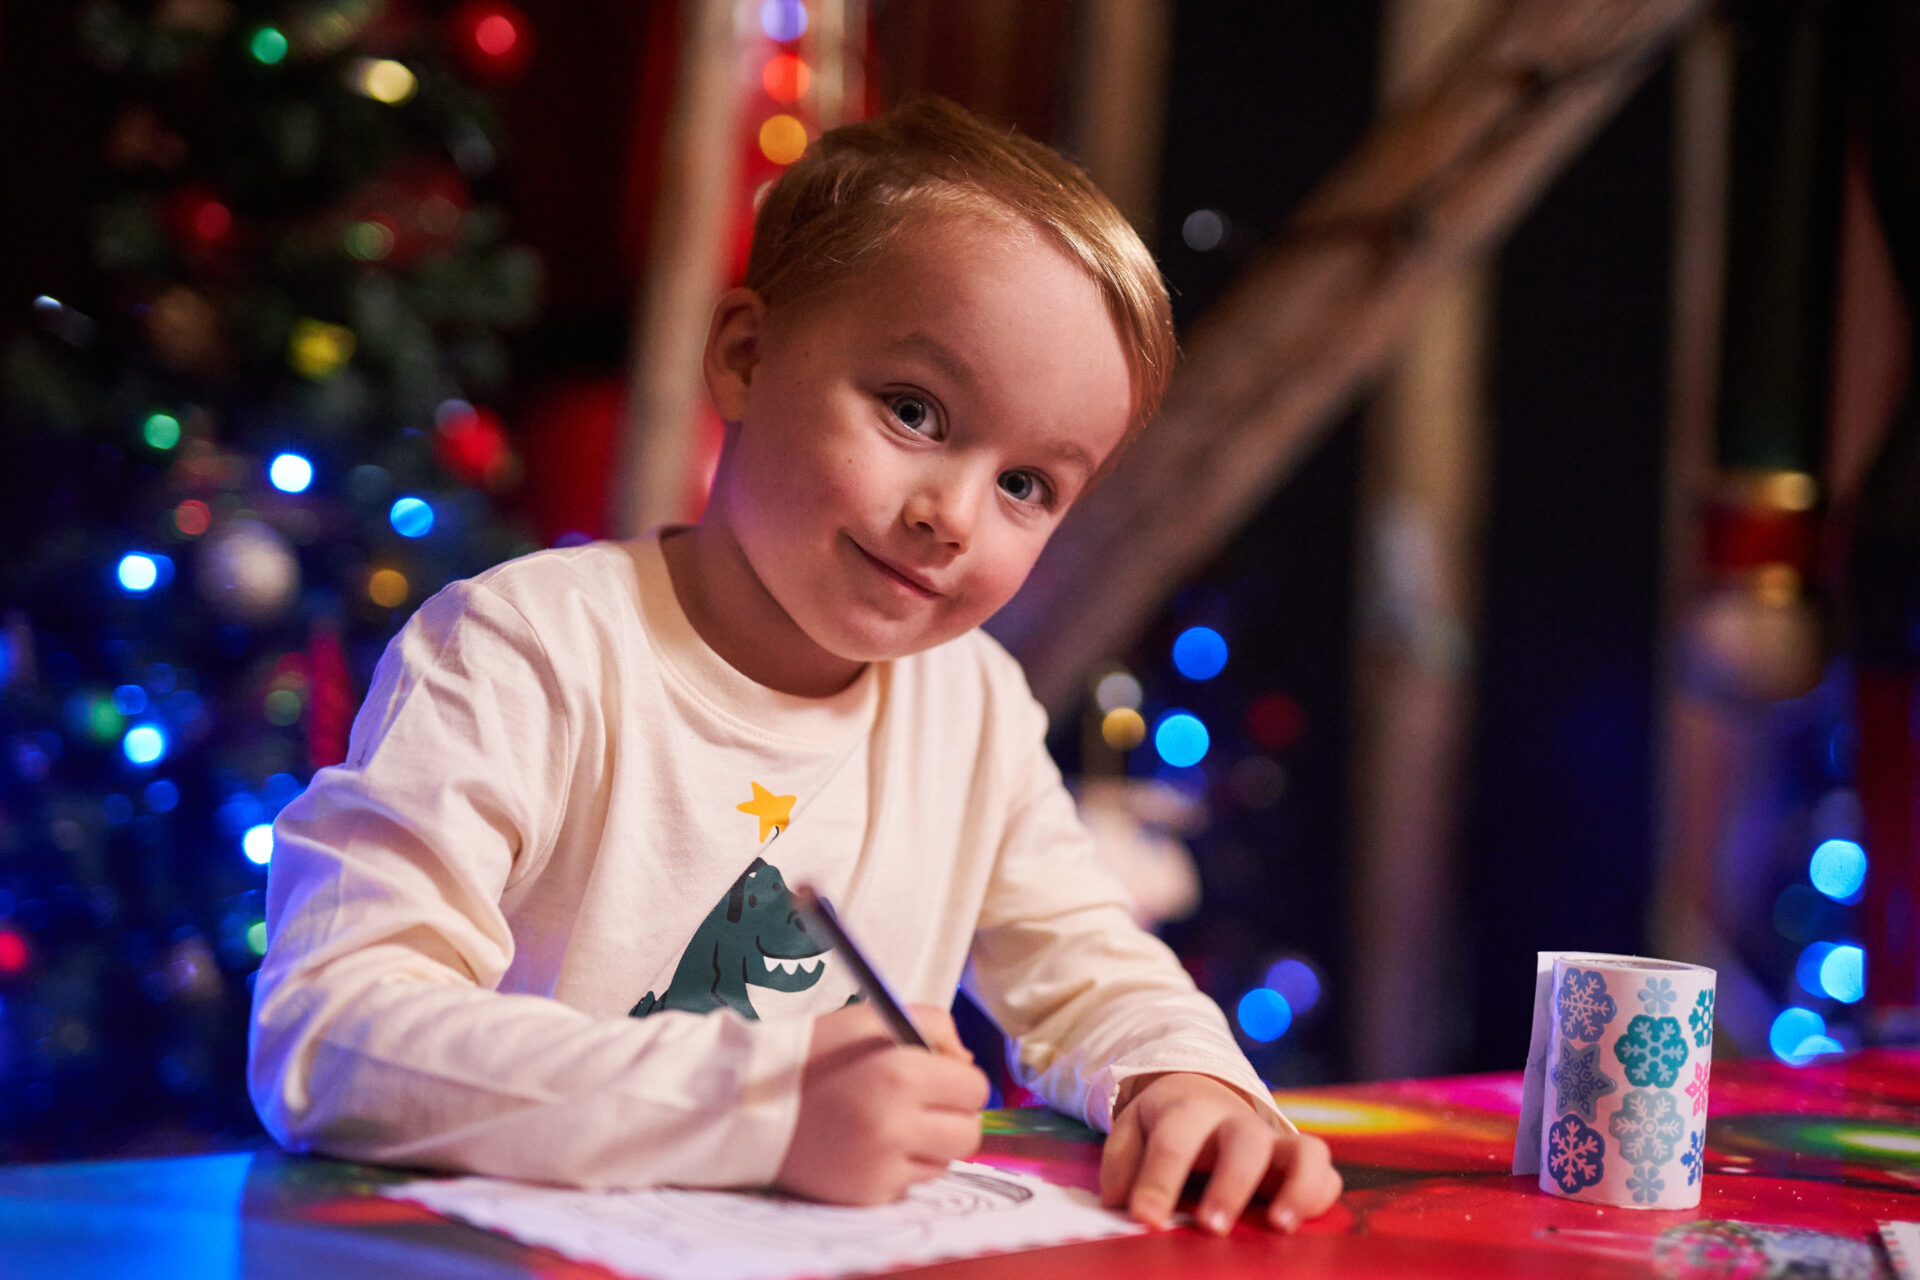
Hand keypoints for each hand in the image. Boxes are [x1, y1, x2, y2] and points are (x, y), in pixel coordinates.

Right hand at [775, 1002, 988, 1204]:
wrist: (751, 1104)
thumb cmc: (816, 1054)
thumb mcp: (872, 1017)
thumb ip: (933, 1026)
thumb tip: (966, 1064)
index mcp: (901, 1073)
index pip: (974, 1087)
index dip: (956, 1077)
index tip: (933, 1073)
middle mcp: (896, 1124)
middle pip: (969, 1133)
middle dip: (953, 1114)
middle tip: (922, 1102)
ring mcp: (882, 1165)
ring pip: (945, 1161)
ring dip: (929, 1143)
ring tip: (891, 1122)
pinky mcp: (868, 1194)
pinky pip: (912, 1184)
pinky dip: (901, 1166)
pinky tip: (870, 1145)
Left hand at [1099, 1072, 1341, 1233]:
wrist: (1203, 1093)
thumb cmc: (1164, 1125)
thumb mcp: (1133, 1131)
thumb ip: (1123, 1164)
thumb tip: (1120, 1204)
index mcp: (1189, 1111)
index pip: (1174, 1141)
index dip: (1159, 1180)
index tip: (1145, 1219)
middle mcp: (1238, 1123)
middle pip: (1244, 1142)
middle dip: (1230, 1185)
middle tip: (1211, 1227)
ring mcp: (1275, 1143)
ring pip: (1304, 1150)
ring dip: (1296, 1187)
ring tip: (1278, 1227)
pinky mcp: (1301, 1163)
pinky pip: (1326, 1174)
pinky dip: (1318, 1198)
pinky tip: (1296, 1227)